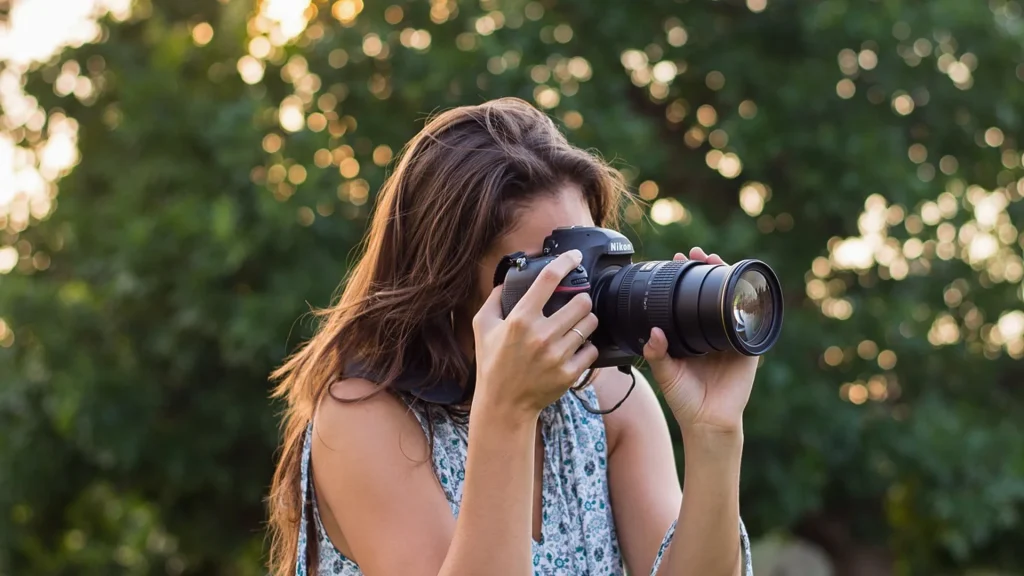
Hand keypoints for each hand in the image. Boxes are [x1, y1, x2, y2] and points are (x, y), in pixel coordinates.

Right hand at [472, 250, 599, 422]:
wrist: (503, 405)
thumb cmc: (492, 364)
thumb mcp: (482, 327)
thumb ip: (494, 299)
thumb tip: (507, 279)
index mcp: (520, 320)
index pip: (550, 279)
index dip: (566, 262)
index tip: (574, 257)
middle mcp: (541, 336)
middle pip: (581, 302)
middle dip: (581, 299)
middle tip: (576, 302)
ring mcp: (557, 356)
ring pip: (590, 324)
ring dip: (586, 320)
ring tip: (577, 324)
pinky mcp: (569, 373)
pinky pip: (591, 350)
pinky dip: (587, 346)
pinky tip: (576, 347)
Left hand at [643, 247, 758, 436]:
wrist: (708, 423)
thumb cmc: (685, 400)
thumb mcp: (666, 373)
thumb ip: (657, 354)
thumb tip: (653, 332)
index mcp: (691, 334)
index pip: (688, 298)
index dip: (685, 279)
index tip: (677, 259)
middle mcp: (711, 331)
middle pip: (712, 292)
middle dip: (708, 269)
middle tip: (698, 254)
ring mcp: (731, 337)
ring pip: (731, 300)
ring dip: (728, 277)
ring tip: (717, 260)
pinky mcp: (748, 348)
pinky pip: (753, 321)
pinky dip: (752, 302)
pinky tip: (745, 286)